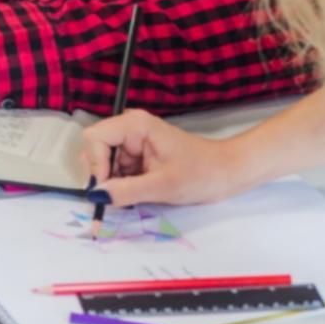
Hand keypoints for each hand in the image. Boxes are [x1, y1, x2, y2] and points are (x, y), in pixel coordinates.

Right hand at [80, 108, 244, 206]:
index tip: (106, 190)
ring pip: (105, 165)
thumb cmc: (202, 174)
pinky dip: (122, 186)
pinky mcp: (138, 157)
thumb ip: (127, 190)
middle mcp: (130, 129)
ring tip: (134, 197)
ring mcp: (133, 143)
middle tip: (118, 198)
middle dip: (103, 176)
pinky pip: (118, 171)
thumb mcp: (164, 186)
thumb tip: (95, 196)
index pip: (95, 138)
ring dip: (113, 184)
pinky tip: (138, 195)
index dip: (95, 164)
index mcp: (135, 125)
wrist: (229, 173)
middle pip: (97, 150)